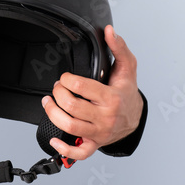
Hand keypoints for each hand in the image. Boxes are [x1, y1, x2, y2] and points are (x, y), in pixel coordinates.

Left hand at [40, 24, 143, 160]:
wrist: (136, 117)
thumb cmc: (128, 92)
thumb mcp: (128, 67)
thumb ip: (119, 48)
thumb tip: (109, 31)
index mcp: (111, 98)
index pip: (80, 87)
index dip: (66, 79)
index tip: (65, 77)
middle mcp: (105, 117)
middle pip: (71, 106)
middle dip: (57, 94)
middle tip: (57, 88)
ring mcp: (99, 132)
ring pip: (69, 127)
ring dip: (52, 114)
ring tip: (49, 103)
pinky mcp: (95, 143)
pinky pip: (79, 152)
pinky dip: (64, 149)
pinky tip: (54, 139)